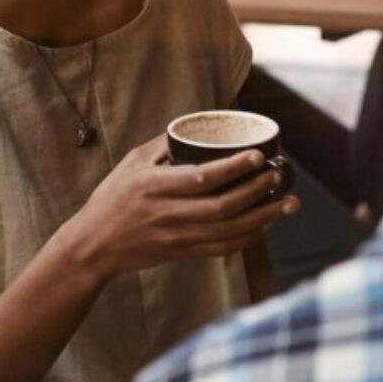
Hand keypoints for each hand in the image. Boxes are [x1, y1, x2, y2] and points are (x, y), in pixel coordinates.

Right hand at [64, 136, 298, 280]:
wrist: (95, 245)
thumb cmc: (112, 199)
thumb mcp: (130, 164)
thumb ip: (161, 146)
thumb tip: (193, 127)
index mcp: (154, 187)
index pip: (201, 178)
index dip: (233, 168)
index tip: (257, 156)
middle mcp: (168, 214)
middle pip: (221, 207)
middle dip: (256, 192)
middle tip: (278, 176)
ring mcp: (177, 237)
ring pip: (228, 231)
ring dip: (262, 217)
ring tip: (287, 203)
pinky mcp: (182, 253)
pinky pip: (222, 249)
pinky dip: (247, 238)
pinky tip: (265, 225)